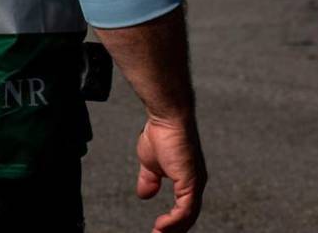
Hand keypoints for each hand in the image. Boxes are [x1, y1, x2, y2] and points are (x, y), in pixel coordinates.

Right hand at [135, 116, 206, 232]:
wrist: (166, 118)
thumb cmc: (160, 134)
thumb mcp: (149, 164)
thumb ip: (149, 180)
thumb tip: (144, 195)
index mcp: (187, 180)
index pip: (184, 209)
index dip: (172, 223)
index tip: (158, 231)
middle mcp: (195, 184)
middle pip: (188, 217)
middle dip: (174, 230)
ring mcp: (195, 183)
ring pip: (188, 216)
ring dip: (173, 229)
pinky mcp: (191, 181)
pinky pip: (186, 209)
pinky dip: (174, 220)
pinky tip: (162, 226)